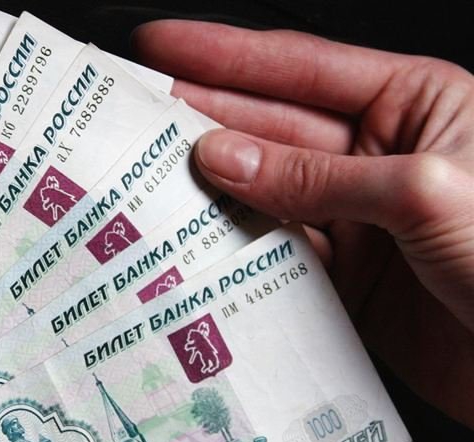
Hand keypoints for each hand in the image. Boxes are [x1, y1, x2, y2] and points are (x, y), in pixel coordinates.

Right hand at [134, 21, 473, 427]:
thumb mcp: (423, 193)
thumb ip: (317, 177)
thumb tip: (223, 156)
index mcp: (413, 106)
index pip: (301, 68)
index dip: (224, 55)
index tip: (161, 45)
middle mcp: (377, 158)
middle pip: (272, 130)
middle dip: (201, 119)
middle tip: (134, 118)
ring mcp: (357, 221)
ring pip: (266, 196)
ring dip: (209, 190)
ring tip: (146, 180)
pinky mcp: (345, 279)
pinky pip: (275, 255)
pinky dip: (233, 250)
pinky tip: (193, 240)